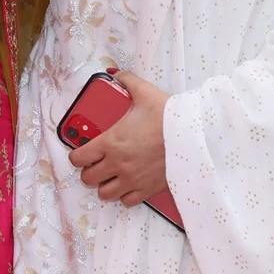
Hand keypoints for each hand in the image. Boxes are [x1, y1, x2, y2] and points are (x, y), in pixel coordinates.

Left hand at [67, 70, 170, 207]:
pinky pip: (127, 201)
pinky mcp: (148, 189)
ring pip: (105, 194)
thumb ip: (126, 81)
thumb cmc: (170, 115)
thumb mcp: (145, 93)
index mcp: (111, 141)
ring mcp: (133, 179)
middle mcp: (118, 163)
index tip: (82, 152)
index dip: (76, 155)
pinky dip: (125, 195)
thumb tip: (114, 72)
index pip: (78, 158)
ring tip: (111, 175)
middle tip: (97, 163)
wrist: (196, 136)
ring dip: (104, 185)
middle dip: (89, 171)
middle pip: (88, 179)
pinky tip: (129, 183)